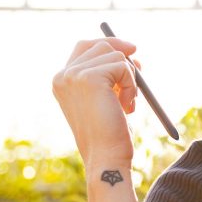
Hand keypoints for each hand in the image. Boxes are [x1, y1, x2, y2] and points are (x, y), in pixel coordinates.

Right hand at [52, 36, 143, 164]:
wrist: (106, 158)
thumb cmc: (109, 135)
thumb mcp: (107, 99)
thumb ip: (110, 76)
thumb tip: (131, 52)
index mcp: (61, 81)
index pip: (84, 47)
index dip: (109, 45)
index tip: (131, 51)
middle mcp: (63, 76)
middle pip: (99, 44)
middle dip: (123, 57)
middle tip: (140, 70)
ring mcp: (74, 75)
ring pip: (115, 55)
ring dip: (130, 78)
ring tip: (127, 104)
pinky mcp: (90, 78)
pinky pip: (123, 66)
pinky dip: (132, 85)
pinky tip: (127, 107)